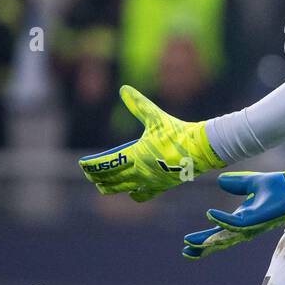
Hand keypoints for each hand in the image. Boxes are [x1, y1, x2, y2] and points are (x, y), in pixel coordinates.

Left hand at [78, 85, 224, 200]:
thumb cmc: (179, 132)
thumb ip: (138, 104)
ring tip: (102, 185)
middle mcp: (139, 172)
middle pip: (110, 179)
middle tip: (90, 173)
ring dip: (110, 186)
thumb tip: (124, 88)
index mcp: (135, 155)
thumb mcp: (156, 117)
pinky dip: (133, 193)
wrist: (202, 149)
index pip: (105, 165)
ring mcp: (149, 182)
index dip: (91, 166)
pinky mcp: (160, 186)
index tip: (83, 164)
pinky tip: (131, 190)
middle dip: (97, 177)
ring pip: (122, 189)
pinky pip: (142, 195)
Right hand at [182, 171, 284, 258]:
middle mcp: (245, 226)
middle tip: (186, 252)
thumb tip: (220, 181)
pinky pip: (236, 223)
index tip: (188, 243)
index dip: (205, 237)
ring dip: (209, 240)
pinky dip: (222, 220)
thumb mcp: (250, 182)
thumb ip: (236, 183)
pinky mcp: (255, 220)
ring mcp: (250, 225)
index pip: (220, 231)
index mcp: (242, 219)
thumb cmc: (278, 187)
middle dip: (204, 247)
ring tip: (191, 243)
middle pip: (220, 240)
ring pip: (225, 236)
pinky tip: (210, 215)